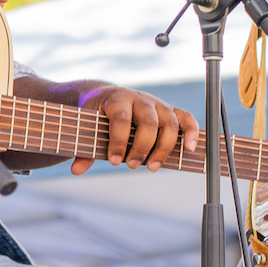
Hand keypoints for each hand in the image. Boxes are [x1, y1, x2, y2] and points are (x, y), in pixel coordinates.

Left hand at [73, 86, 197, 173]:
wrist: (106, 96)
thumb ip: (83, 149)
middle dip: (141, 148)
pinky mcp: (170, 111)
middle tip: (131, 166)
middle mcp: (140, 99)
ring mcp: (157, 104)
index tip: (115, 162)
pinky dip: (191, 132)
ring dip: (163, 148)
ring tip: (151, 167)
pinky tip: (189, 149)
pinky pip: (186, 118)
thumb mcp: (87, 128)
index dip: (119, 142)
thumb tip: (76, 170)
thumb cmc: (97, 117)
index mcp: (117, 99)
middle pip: (149, 123)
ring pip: (169, 123)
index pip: (122, 120)